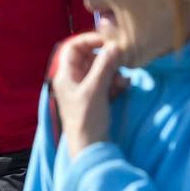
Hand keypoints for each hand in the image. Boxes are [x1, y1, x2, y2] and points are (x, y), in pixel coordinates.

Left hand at [51, 31, 129, 157]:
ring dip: (113, 72)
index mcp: (65, 75)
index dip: (89, 40)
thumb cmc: (87, 118)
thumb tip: (114, 46)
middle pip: (89, 59)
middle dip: (106, 59)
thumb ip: (104, 66)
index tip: (108, 41)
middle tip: (122, 61)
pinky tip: (124, 87)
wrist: (91, 149)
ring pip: (99, 71)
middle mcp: (72, 81)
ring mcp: (83, 91)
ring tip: (123, 80)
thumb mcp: (95, 89)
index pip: (73, 48)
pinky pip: (105, 84)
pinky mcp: (95, 101)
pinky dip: (114, 83)